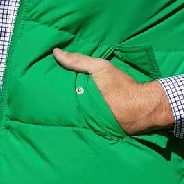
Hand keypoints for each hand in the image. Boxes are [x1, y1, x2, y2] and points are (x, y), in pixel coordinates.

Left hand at [53, 48, 173, 134]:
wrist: (145, 107)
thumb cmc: (121, 86)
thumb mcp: (100, 68)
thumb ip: (78, 60)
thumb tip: (55, 52)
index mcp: (81, 101)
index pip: (59, 99)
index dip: (50, 94)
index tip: (38, 90)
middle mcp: (84, 116)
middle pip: (65, 110)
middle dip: (55, 106)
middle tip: (41, 101)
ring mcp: (92, 126)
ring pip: (74, 118)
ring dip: (67, 113)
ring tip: (53, 110)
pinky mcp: (100, 131)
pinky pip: (86, 124)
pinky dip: (81, 120)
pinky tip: (75, 117)